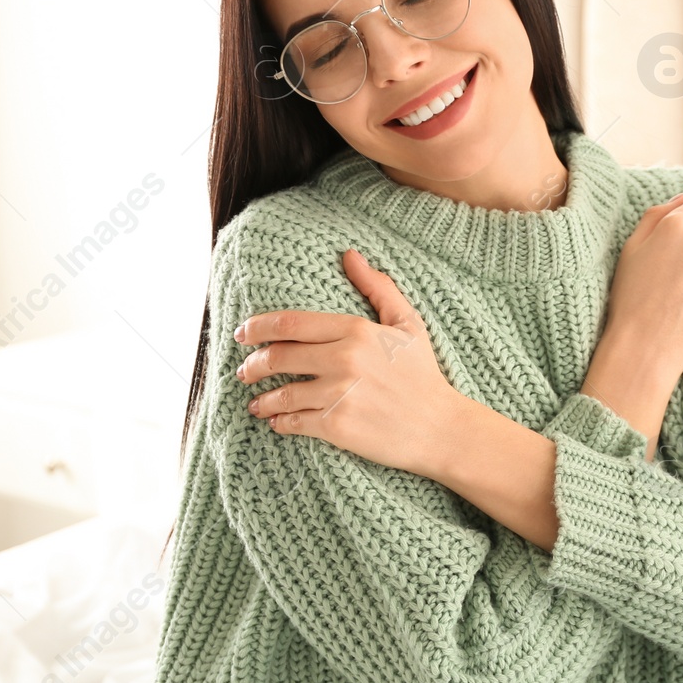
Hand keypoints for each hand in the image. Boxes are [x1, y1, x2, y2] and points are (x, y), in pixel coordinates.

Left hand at [234, 248, 464, 477]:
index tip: (242, 333)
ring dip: (261, 399)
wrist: (440, 428)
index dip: (258, 327)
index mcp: (355, 330)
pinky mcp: (337, 427)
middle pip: (277, 357)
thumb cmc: (423, 375)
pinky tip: (276, 422)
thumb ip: (377, 287)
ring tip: (255, 403)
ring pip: (281, 394)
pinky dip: (279, 422)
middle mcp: (343, 360)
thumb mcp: (408, 323)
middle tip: (245, 371)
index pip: (290, 323)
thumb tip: (349, 255)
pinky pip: (293, 422)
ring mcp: (338, 395)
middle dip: (252, 365)